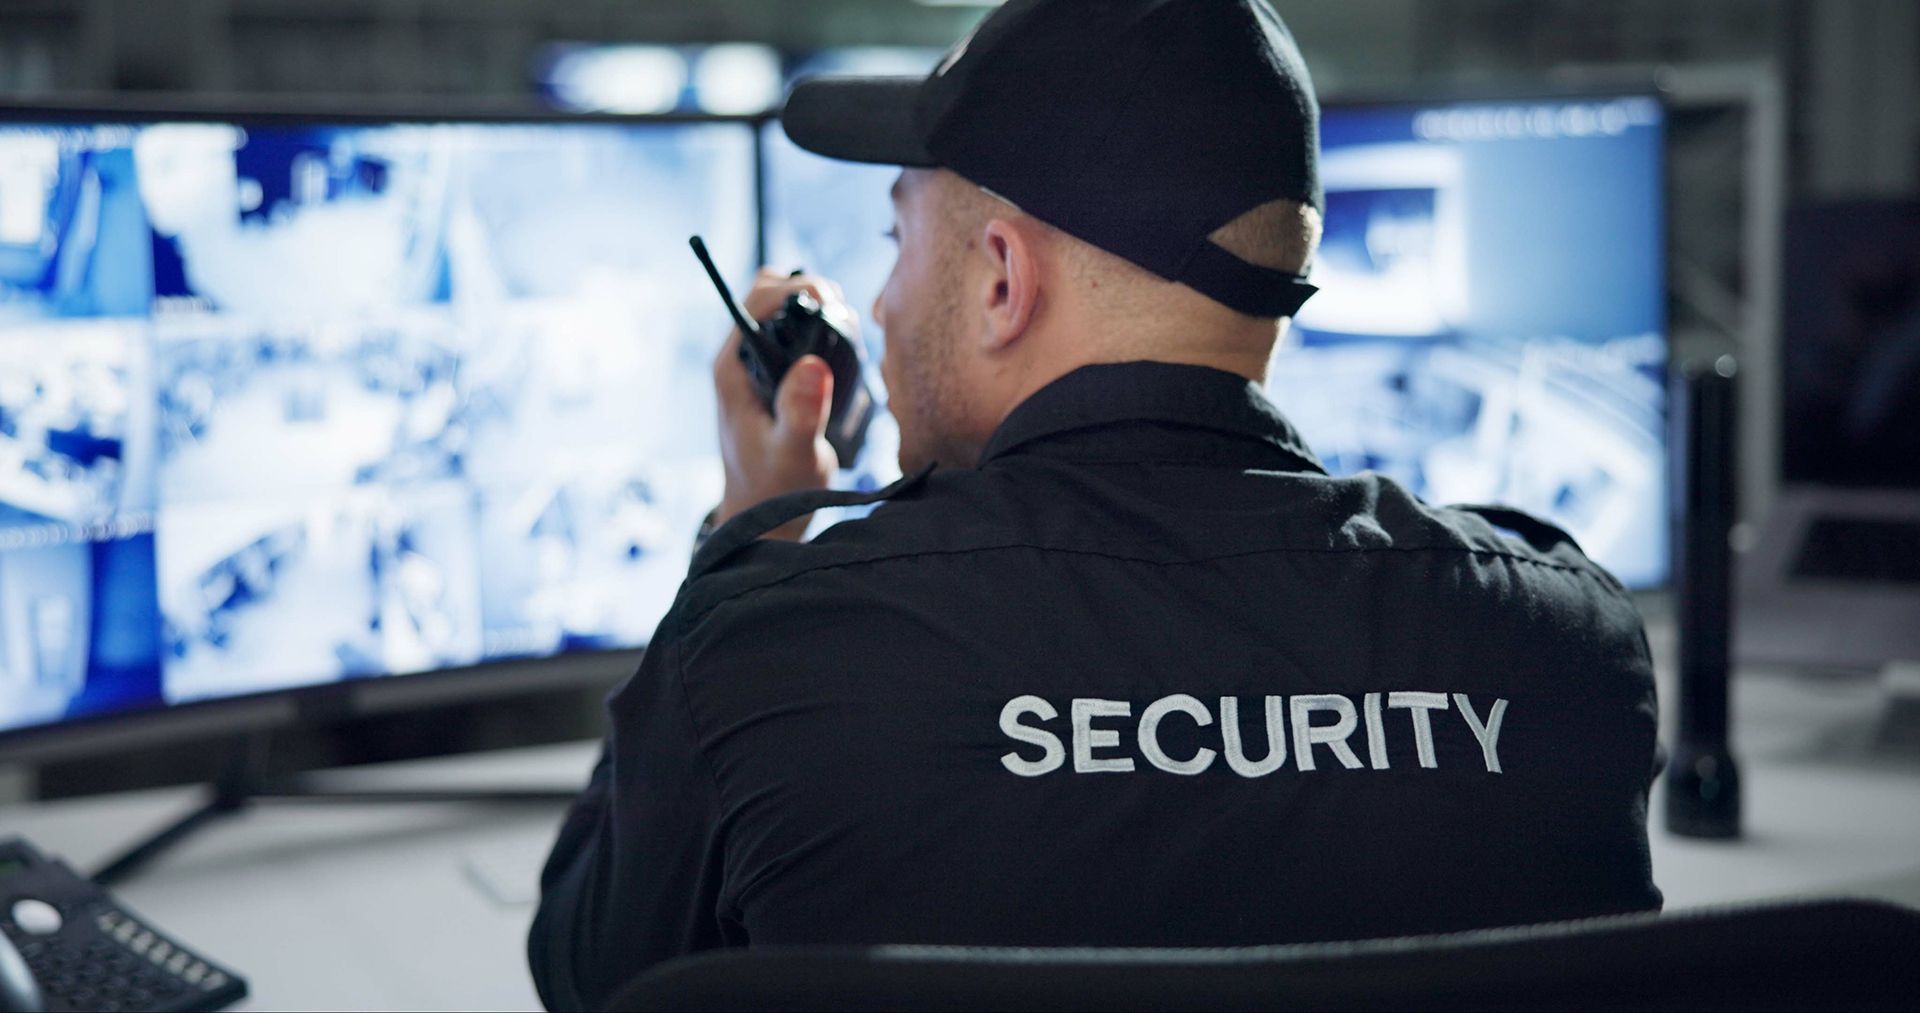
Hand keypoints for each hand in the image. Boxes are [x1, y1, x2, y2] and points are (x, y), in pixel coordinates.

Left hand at [712, 270, 854, 540]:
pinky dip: (821, 330)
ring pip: (785, 311)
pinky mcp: (775, 377)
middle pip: (770, 294)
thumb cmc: (776, 488)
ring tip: (848, 334)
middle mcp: (740, 360)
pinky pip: (795, 333)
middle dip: (810, 294)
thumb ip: (801, 412)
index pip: (758, 299)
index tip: (834, 301)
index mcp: (732, 367)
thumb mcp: (794, 451)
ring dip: (818, 311)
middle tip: (845, 319)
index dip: (797, 288)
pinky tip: (844, 351)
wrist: (765, 516)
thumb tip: (813, 364)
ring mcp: (756, 366)